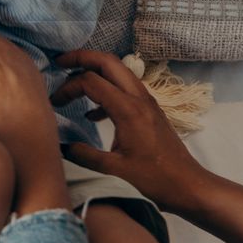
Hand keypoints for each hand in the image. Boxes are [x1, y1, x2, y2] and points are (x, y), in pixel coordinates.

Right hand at [52, 49, 211, 215]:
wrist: (188, 185)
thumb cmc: (154, 179)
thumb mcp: (114, 170)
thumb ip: (84, 155)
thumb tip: (62, 146)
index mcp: (128, 110)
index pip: (91, 81)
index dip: (69, 87)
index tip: (55, 102)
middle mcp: (139, 98)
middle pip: (108, 62)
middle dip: (82, 57)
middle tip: (60, 63)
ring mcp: (147, 102)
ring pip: (118, 71)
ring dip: (95, 70)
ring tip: (73, 80)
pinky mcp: (150, 110)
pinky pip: (125, 87)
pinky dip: (106, 88)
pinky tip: (93, 111)